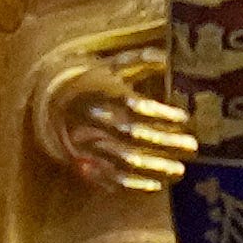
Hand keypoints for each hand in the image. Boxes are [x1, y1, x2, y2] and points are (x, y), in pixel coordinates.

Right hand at [59, 50, 194, 192]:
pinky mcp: (84, 162)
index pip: (132, 105)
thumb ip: (140, 60)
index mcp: (100, 93)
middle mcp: (93, 120)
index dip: (159, 113)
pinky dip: (132, 185)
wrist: (49, 105)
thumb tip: (169, 56)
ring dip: (154, 167)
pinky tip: (156, 186)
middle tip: (193, 146)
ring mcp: (88, 143)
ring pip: (123, 159)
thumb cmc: (92, 82)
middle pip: (131, 134)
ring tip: (181, 170)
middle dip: (164, 142)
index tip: (184, 118)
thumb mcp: (111, 66)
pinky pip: (108, 177)